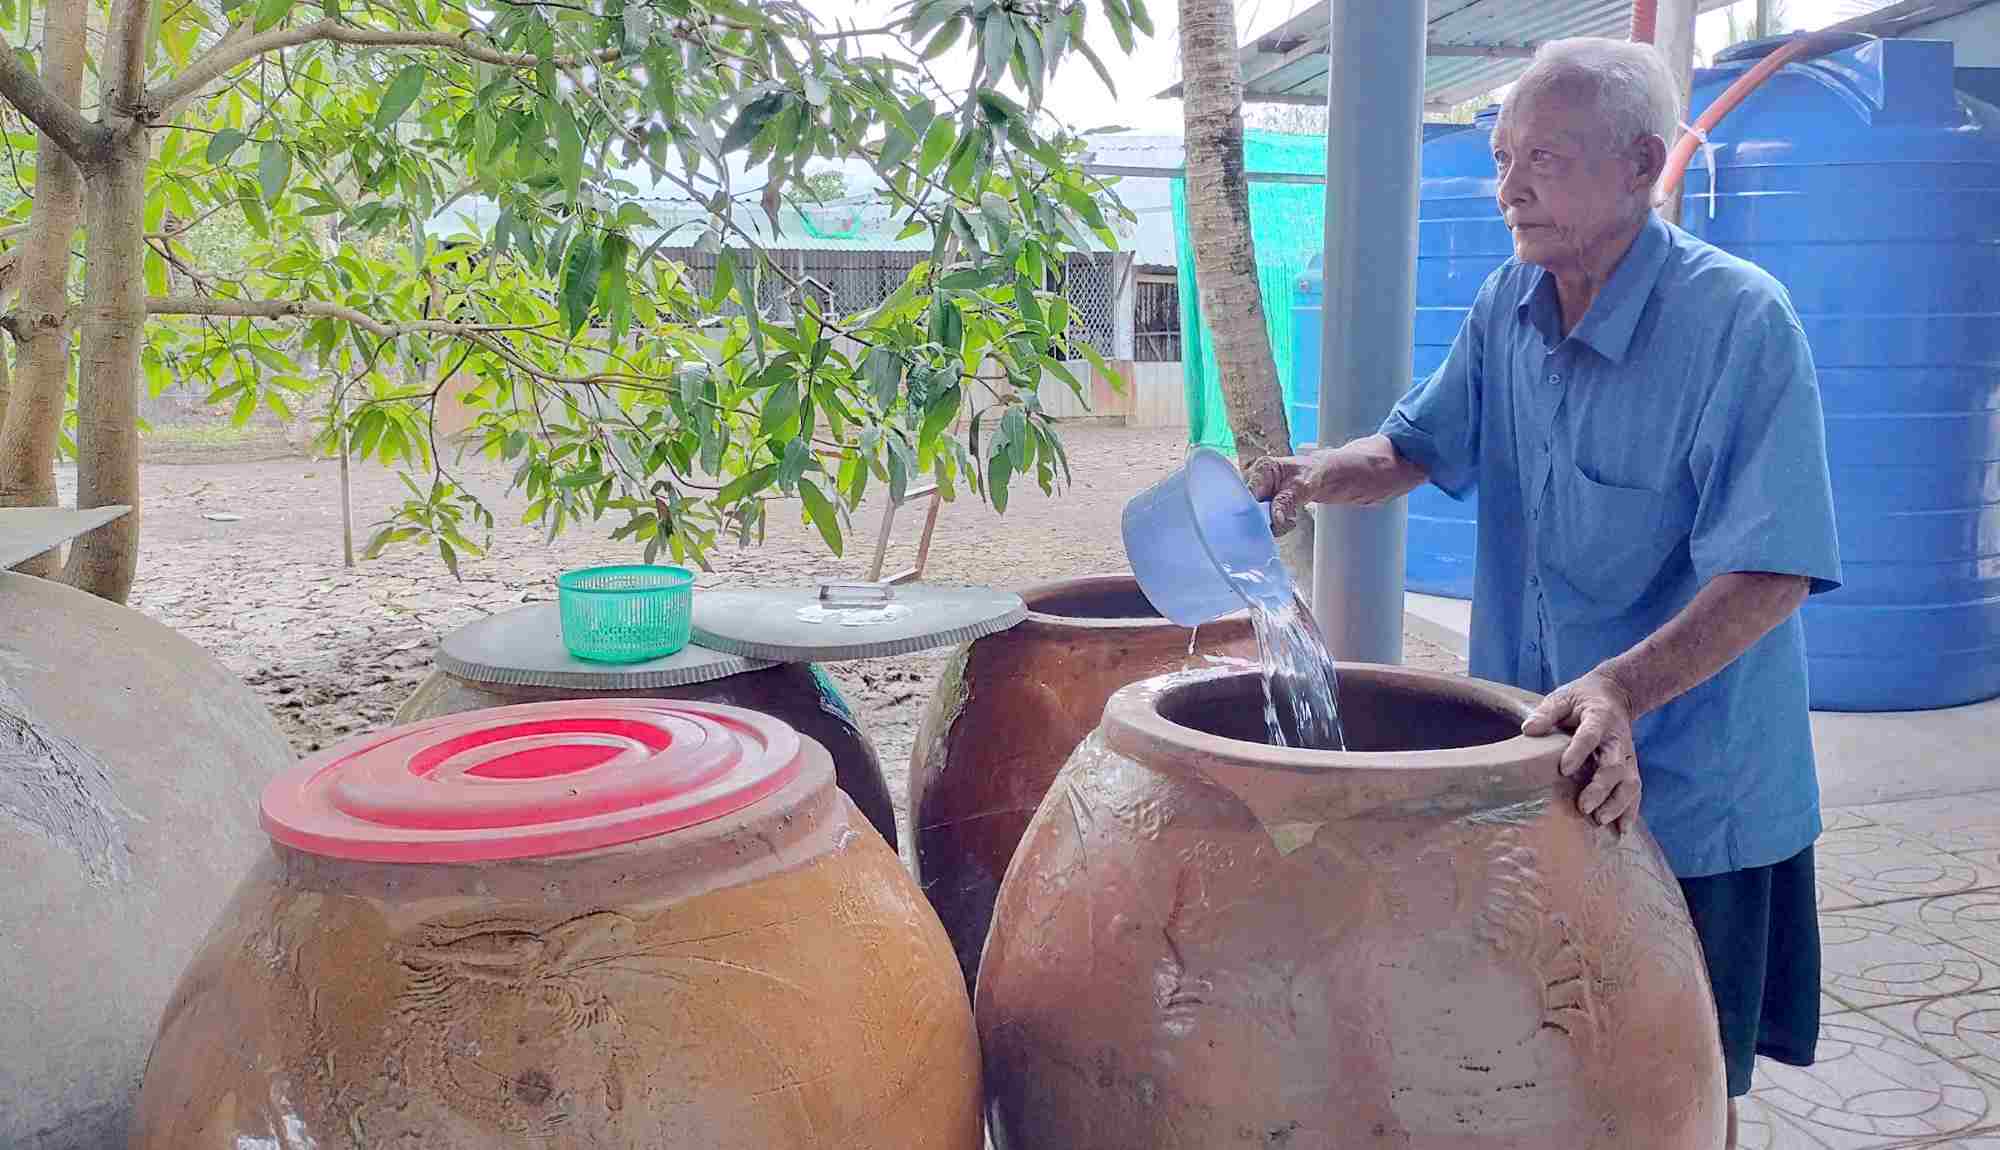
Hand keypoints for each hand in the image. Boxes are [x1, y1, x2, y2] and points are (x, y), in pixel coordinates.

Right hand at [1243, 452, 1329, 535]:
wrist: (1328, 476)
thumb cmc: (1315, 472)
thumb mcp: (1300, 487)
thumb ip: (1285, 502)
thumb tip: (1274, 519)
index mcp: (1263, 468)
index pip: (1249, 492)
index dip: (1253, 509)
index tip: (1264, 521)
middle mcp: (1259, 480)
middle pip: (1251, 505)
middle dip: (1266, 518)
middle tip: (1282, 522)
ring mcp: (1263, 492)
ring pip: (1259, 515)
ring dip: (1274, 523)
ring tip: (1290, 520)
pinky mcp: (1269, 503)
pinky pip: (1267, 518)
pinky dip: (1278, 524)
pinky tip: (1289, 520)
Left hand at [1522, 669, 1641, 835]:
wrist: (1615, 695)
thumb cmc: (1580, 699)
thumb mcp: (1561, 697)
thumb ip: (1545, 713)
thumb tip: (1528, 730)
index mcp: (1599, 719)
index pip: (1590, 736)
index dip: (1578, 752)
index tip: (1564, 769)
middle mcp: (1617, 740)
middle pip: (1614, 766)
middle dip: (1600, 788)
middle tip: (1583, 807)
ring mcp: (1626, 756)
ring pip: (1629, 782)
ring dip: (1617, 804)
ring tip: (1599, 820)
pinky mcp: (1630, 768)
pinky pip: (1635, 792)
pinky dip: (1630, 811)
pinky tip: (1620, 831)